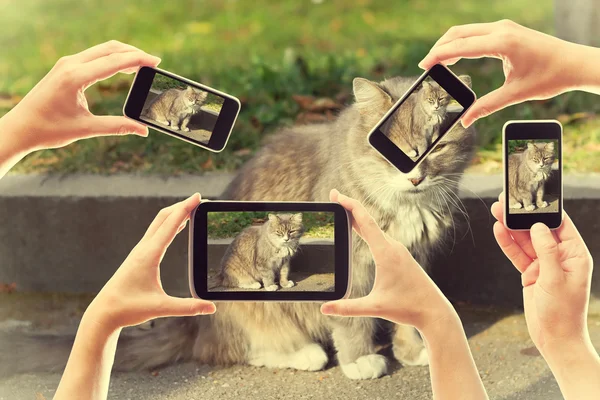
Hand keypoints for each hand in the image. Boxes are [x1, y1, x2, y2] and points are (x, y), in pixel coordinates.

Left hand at [3, 40, 159, 153]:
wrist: (20, 128)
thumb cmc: (49, 129)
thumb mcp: (86, 129)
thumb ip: (117, 127)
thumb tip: (143, 130)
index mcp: (75, 77)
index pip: (114, 61)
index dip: (138, 60)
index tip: (156, 61)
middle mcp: (70, 64)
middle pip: (110, 49)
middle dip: (134, 53)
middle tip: (154, 61)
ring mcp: (66, 64)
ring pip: (102, 50)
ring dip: (123, 54)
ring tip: (142, 65)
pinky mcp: (65, 67)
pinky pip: (93, 56)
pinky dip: (111, 58)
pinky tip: (122, 67)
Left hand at [85, 193, 214, 331]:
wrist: (104, 312)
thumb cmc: (129, 308)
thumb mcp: (161, 308)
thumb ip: (188, 307)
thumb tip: (211, 308)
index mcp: (149, 255)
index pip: (170, 224)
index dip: (186, 208)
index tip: (198, 197)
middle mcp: (143, 248)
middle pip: (164, 217)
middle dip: (182, 206)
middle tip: (199, 199)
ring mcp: (140, 250)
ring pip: (159, 223)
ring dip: (175, 213)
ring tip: (191, 208)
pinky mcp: (138, 256)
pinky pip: (156, 232)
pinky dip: (169, 223)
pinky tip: (176, 226)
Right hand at [320, 190, 454, 331]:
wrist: (435, 312)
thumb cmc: (408, 308)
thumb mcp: (375, 307)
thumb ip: (348, 308)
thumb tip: (324, 309)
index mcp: (386, 253)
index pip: (365, 222)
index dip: (349, 205)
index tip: (336, 195)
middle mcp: (393, 247)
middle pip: (368, 220)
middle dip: (349, 207)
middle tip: (333, 196)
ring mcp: (398, 251)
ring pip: (374, 228)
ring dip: (358, 217)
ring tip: (342, 211)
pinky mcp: (401, 257)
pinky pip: (380, 236)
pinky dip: (366, 228)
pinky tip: (361, 231)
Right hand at [419, 20, 584, 126]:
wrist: (575, 63)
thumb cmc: (550, 76)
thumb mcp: (515, 94)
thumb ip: (487, 106)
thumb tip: (465, 120)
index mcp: (502, 43)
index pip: (461, 46)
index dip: (439, 56)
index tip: (424, 65)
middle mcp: (501, 30)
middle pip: (458, 33)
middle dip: (439, 48)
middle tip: (426, 65)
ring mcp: (504, 27)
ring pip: (466, 30)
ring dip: (449, 43)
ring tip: (437, 62)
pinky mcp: (506, 30)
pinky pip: (476, 32)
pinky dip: (462, 42)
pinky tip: (456, 55)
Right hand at [491, 195, 592, 351]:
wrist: (554, 339)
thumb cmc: (562, 313)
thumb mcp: (555, 280)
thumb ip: (547, 251)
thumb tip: (539, 226)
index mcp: (575, 255)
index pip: (561, 225)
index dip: (545, 210)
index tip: (530, 197)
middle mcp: (560, 257)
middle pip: (538, 230)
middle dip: (522, 217)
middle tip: (505, 202)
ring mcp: (544, 264)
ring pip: (525, 240)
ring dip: (510, 227)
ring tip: (496, 212)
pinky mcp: (530, 273)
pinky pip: (517, 254)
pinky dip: (507, 243)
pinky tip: (498, 231)